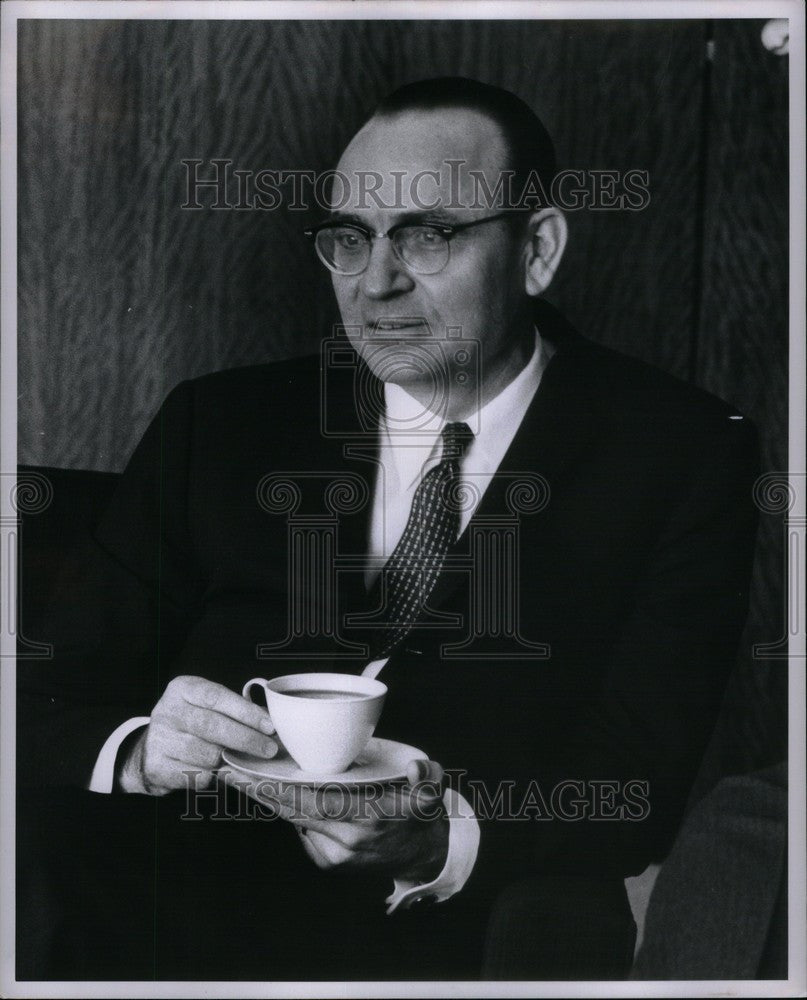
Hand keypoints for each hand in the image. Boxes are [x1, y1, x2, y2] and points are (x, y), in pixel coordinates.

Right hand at [117, 675, 277, 794]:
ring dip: (230, 760)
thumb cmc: (190, 723)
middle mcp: (167, 711)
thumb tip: (269, 726)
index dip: (246, 712)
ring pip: (207, 754)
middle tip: (269, 749)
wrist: (152, 749)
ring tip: (241, 760)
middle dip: (247, 739)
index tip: (269, 726)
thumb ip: (233, 711)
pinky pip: (196, 775)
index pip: (216, 697)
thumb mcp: (206, 706)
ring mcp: (159, 740)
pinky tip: (218, 771)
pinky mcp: (157, 767)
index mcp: (182, 689)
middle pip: (213, 726)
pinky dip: (214, 776)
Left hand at [220, 759, 448, 880]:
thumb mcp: (432, 791)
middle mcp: (349, 839)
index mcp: (370, 817)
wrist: (422, 856)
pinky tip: (273, 796)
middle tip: (230, 771)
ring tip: (242, 779)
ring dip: (268, 802)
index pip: (316, 800)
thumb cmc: (421, 814)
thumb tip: (413, 768)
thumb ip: (427, 775)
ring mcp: (337, 855)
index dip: (282, 788)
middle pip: (294, 812)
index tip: (255, 773)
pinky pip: (303, 833)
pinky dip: (288, 814)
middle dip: (260, 792)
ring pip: (294, 822)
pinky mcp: (330, 863)